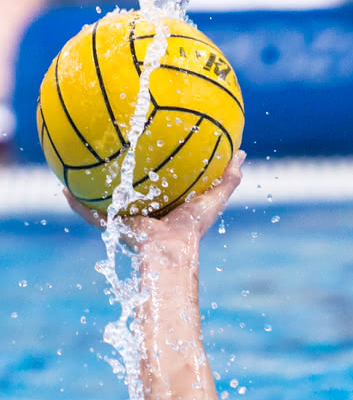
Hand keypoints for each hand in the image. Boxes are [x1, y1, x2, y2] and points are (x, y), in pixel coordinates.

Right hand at [62, 151, 245, 251]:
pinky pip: (89, 214)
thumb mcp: (214, 199)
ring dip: (91, 188)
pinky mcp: (112, 226)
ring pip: (105, 201)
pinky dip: (76, 204)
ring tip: (77, 169)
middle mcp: (144, 212)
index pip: (159, 185)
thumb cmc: (194, 227)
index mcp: (166, 206)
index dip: (156, 171)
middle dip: (120, 175)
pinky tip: (63, 190)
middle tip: (112, 153)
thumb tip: (241, 153)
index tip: (151, 150)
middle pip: (130, 191)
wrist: (170, 249)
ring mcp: (126, 219)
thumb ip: (228, 178)